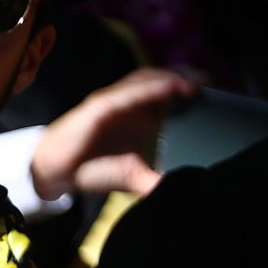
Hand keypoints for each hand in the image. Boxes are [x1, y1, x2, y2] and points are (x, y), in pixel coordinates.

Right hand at [29, 68, 195, 201]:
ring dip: (168, 79)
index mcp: (136, 116)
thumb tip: (180, 190)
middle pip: (156, 80)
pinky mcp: (99, 108)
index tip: (211, 91)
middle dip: (182, 77)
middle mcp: (126, 104)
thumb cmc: (91, 169)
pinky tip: (167, 89)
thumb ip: (155, 181)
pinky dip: (148, 90)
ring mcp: (112, 102)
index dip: (186, 86)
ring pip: (142, 81)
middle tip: (208, 81)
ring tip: (191, 83)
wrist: (55, 173)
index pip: (164, 92)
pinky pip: (126, 94)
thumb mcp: (132, 176)